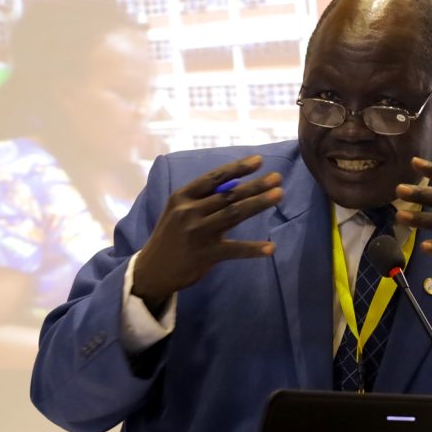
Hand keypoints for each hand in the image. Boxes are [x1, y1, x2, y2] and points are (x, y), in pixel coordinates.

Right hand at [132, 155, 282, 312]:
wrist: (152, 270)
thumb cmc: (171, 236)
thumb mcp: (178, 211)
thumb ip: (204, 199)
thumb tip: (237, 185)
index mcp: (182, 197)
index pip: (214, 178)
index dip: (237, 168)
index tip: (259, 160)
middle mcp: (189, 211)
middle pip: (228, 195)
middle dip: (255, 185)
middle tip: (277, 178)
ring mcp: (198, 233)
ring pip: (234, 214)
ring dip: (258, 203)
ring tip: (279, 195)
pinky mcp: (205, 254)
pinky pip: (234, 250)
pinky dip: (253, 249)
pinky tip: (271, 248)